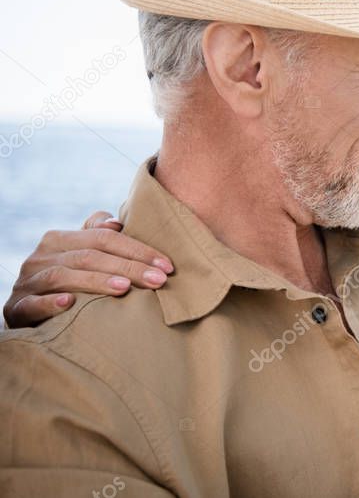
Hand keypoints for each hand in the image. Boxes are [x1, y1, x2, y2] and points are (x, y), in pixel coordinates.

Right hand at [3, 211, 173, 327]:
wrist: (28, 312)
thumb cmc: (68, 280)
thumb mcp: (81, 254)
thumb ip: (98, 235)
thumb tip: (116, 222)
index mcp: (59, 239)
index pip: (104, 238)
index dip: (137, 249)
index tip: (167, 265)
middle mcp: (40, 257)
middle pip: (89, 256)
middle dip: (128, 267)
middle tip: (158, 280)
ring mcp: (26, 282)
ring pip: (63, 277)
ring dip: (96, 282)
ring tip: (125, 289)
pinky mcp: (15, 309)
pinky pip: (31, 304)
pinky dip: (50, 303)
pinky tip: (69, 304)